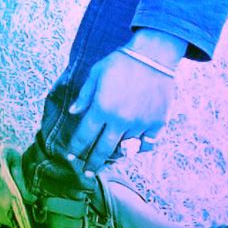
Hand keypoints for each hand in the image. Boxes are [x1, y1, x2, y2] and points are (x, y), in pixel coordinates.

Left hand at [64, 49, 175, 175]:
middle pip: (103, 150)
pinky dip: (139, 148)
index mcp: (101, 108)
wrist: (153, 56)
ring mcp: (139, 124)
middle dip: (92, 163)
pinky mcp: (156, 124)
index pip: (84, 135)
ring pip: (125, 149)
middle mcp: (119, 120)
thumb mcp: (96, 73)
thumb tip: (74, 113)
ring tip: (109, 159)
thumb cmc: (121, 62)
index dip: (75, 148)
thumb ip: (84, 96)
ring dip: (115, 155)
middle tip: (86, 172)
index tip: (70, 156)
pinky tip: (134, 148)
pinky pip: (147, 144)